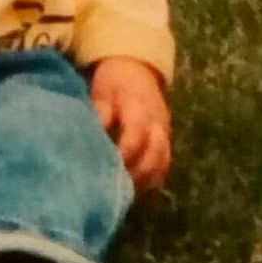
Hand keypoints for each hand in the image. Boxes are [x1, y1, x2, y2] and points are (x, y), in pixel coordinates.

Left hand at [90, 56, 171, 192]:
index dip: (122, 157)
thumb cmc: (114, 80)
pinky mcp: (166, 142)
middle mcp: (158, 125)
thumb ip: (100, 112)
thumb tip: (94, 135)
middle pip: (153, 157)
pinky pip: (165, 166)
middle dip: (135, 176)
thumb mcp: (102, 90)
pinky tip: (136, 189)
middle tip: (114, 189)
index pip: (135, 139)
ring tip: (123, 194)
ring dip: (145, 181)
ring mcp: (165, 135)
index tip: (106, 171)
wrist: (136, 68)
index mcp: (140, 109)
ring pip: (162, 165)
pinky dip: (153, 180)